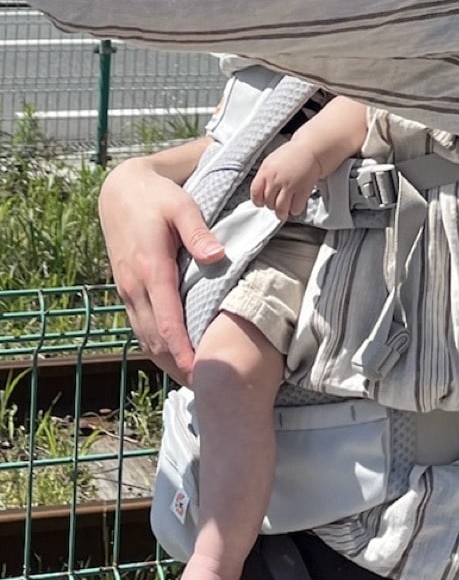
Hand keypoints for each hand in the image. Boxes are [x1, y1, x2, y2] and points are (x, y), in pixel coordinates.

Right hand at [99, 157, 223, 383]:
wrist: (120, 190)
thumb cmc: (158, 198)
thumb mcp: (182, 207)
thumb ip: (199, 232)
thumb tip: (217, 256)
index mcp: (151, 270)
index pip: (166, 321)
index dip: (182, 351)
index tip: (199, 373)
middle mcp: (135, 286)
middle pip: (155, 339)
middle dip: (178, 366)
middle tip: (207, 389)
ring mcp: (127, 291)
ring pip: (144, 338)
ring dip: (167, 362)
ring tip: (194, 382)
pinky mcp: (127, 291)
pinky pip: (140, 328)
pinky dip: (157, 348)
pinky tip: (175, 360)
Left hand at [250, 141, 321, 219]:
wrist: (310, 151)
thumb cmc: (291, 156)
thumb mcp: (270, 162)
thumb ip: (264, 177)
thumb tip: (260, 192)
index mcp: (266, 172)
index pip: (255, 194)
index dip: (258, 201)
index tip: (261, 203)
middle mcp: (276, 180)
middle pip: (268, 203)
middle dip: (272, 206)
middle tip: (276, 204)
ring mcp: (289, 186)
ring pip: (281, 209)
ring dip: (282, 213)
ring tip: (284, 212)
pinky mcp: (302, 191)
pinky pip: (295, 208)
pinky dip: (294, 210)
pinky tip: (294, 206)